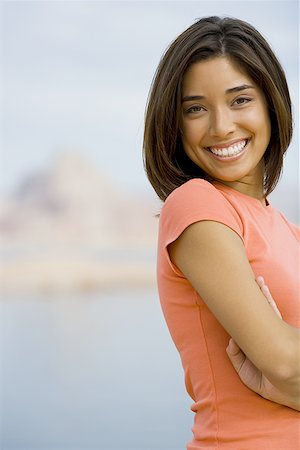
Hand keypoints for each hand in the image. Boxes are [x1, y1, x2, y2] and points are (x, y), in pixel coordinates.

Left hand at [226, 276, 285, 403]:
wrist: (289, 389)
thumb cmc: (268, 382)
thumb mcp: (245, 372)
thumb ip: (236, 356)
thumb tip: (231, 340)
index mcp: (252, 343)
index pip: (242, 324)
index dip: (236, 312)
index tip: (228, 299)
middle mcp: (262, 335)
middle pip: (254, 312)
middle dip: (249, 298)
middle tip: (241, 282)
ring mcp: (272, 331)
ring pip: (263, 308)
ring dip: (259, 294)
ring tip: (256, 280)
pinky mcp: (281, 330)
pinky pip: (273, 311)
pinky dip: (267, 299)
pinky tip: (263, 288)